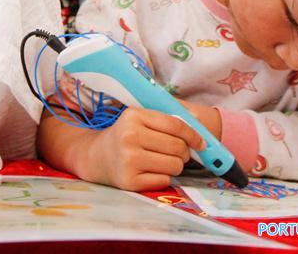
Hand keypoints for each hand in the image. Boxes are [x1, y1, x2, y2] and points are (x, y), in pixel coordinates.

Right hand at [81, 108, 204, 191]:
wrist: (96, 157)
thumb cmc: (125, 136)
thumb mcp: (139, 119)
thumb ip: (166, 119)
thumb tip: (198, 127)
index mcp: (133, 116)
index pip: (175, 125)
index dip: (193, 134)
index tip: (201, 142)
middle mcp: (129, 137)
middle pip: (178, 147)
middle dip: (184, 152)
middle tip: (178, 153)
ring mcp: (129, 161)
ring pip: (175, 165)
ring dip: (175, 165)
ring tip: (163, 161)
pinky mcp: (130, 181)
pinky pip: (164, 180)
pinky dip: (163, 177)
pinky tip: (151, 171)